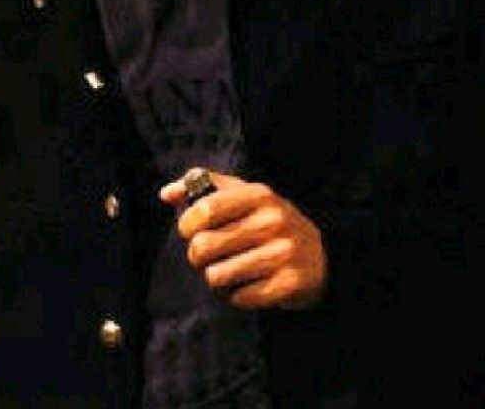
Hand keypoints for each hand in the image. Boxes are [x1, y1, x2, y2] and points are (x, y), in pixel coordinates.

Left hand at [159, 170, 326, 309]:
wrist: (318, 255)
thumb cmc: (267, 221)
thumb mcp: (243, 195)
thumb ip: (205, 186)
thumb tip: (166, 194)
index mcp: (259, 194)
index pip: (205, 208)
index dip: (187, 224)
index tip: (190, 230)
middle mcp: (273, 220)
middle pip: (204, 246)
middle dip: (197, 255)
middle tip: (206, 256)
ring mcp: (283, 253)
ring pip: (217, 276)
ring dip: (216, 277)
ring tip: (227, 270)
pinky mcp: (289, 283)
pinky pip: (240, 298)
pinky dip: (237, 296)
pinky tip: (249, 284)